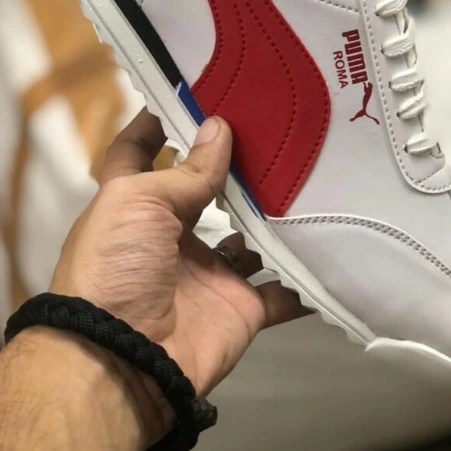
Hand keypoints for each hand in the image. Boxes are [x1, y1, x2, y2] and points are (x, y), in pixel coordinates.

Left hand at [50, 109, 307, 399]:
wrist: (125, 360)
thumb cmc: (117, 266)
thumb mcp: (140, 202)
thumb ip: (187, 171)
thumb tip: (220, 127)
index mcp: (137, 205)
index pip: (141, 152)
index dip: (160, 122)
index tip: (192, 91)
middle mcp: (173, 235)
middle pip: (209, 192)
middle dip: (237, 167)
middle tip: (278, 131)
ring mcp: (210, 273)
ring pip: (252, 237)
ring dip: (277, 217)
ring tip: (314, 178)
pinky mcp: (241, 307)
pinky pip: (283, 292)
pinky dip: (305, 279)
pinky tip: (334, 246)